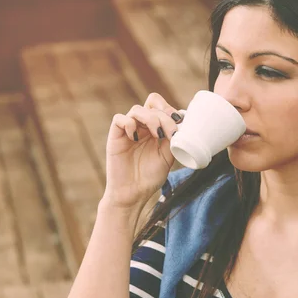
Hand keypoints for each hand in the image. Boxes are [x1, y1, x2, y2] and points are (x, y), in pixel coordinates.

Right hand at [103, 93, 183, 209]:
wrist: (133, 194)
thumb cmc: (149, 177)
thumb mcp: (168, 157)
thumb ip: (173, 140)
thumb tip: (182, 124)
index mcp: (155, 128)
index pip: (161, 106)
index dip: (170, 109)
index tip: (180, 123)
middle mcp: (142, 126)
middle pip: (151, 103)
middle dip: (164, 114)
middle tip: (170, 132)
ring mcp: (128, 130)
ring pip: (137, 109)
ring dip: (151, 118)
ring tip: (158, 135)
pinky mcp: (115, 136)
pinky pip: (119, 119)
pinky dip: (129, 123)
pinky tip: (135, 138)